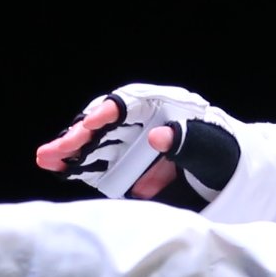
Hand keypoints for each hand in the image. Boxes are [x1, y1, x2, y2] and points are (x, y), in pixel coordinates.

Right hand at [34, 82, 242, 207]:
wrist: (229, 173)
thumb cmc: (224, 154)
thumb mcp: (212, 149)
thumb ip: (188, 142)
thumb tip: (159, 136)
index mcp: (164, 106)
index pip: (130, 103)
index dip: (108, 112)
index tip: (89, 123)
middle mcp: (144, 120)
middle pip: (107, 125)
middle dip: (79, 137)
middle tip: (55, 150)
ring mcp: (134, 142)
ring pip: (99, 144)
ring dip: (73, 152)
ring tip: (46, 159)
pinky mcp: (129, 163)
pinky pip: (103, 164)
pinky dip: (83, 168)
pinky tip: (61, 170)